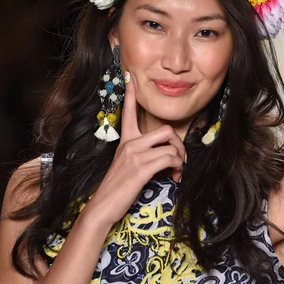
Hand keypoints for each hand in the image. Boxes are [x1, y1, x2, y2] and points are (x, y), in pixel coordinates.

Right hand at [84, 71, 186, 228]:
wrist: (103, 206)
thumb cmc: (117, 189)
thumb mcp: (128, 167)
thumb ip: (143, 157)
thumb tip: (165, 159)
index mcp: (126, 141)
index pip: (129, 112)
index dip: (131, 94)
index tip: (130, 76)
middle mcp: (130, 144)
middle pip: (166, 131)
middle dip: (180, 145)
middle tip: (181, 160)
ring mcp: (135, 156)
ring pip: (171, 146)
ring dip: (181, 160)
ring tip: (177, 173)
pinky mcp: (141, 169)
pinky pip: (169, 159)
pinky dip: (177, 169)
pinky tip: (174, 178)